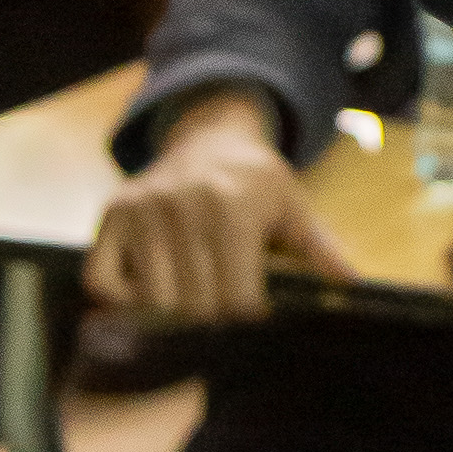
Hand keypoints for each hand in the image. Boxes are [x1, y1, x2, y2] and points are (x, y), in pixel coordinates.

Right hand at [84, 97, 354, 319]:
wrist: (209, 137)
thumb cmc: (255, 180)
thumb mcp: (293, 205)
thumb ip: (318, 247)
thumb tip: (350, 284)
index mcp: (233, 207)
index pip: (236, 300)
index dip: (247, 313)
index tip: (252, 305)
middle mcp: (183, 206)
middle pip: (195, 306)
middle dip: (212, 315)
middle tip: (220, 300)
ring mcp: (143, 209)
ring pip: (152, 302)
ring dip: (171, 309)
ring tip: (190, 290)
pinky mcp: (113, 213)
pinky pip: (102, 281)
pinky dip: (122, 296)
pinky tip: (148, 284)